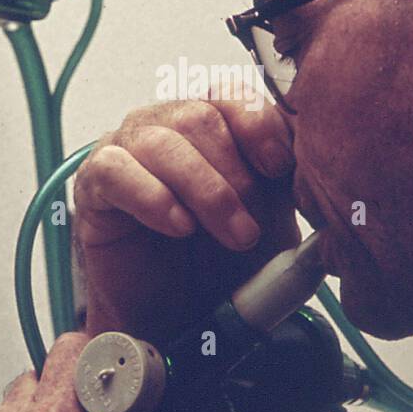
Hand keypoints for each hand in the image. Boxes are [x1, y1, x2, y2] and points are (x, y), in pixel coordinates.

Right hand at [73, 98, 299, 344]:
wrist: (179, 319)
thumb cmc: (224, 264)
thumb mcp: (273, 219)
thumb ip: (290, 182)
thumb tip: (319, 155)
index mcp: (212, 122)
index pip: (231, 92)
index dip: (258, 123)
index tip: (280, 166)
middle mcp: (167, 124)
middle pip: (199, 115)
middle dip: (235, 175)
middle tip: (250, 229)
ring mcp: (126, 149)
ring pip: (162, 141)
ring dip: (205, 192)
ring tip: (230, 238)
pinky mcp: (94, 183)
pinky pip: (116, 169)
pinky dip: (153, 197)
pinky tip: (178, 228)